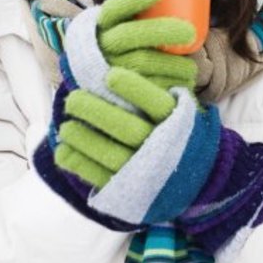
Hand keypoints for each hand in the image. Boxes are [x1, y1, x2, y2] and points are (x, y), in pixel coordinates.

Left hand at [55, 65, 177, 187]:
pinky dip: (80, 165)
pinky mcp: (130, 190)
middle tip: (72, 98)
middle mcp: (164, 148)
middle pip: (129, 128)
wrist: (197, 175)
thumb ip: (161, 95)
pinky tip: (64, 151)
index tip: (110, 75)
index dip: (134, 89)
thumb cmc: (180, 132)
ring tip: (66, 127)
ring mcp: (146, 171)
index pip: (157, 104)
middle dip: (98, 112)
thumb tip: (119, 73)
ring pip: (112, 155)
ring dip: (84, 139)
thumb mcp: (183, 110)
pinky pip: (102, 178)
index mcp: (179, 124)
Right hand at [97, 0, 197, 89]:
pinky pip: (144, 87)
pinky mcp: (115, 91)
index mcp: (103, 24)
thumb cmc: (126, 43)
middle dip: (162, 31)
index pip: (115, 7)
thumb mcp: (125, 25)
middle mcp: (101, 44)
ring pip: (140, 63)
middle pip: (129, 35)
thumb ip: (144, 12)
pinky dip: (166, 85)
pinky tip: (183, 84)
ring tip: (192, 68)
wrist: (100, 79)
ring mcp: (106, 67)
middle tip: (190, 32)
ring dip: (171, 65)